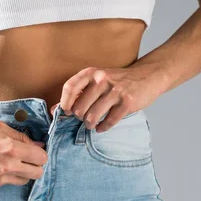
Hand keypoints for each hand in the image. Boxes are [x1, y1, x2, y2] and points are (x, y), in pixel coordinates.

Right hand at [0, 120, 48, 190]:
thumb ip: (21, 137)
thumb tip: (38, 145)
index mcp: (11, 149)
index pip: (41, 158)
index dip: (40, 154)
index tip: (35, 151)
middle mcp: (8, 167)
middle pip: (37, 173)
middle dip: (36, 165)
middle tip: (28, 159)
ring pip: (24, 181)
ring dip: (23, 172)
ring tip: (12, 163)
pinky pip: (7, 184)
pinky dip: (7, 177)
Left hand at [51, 65, 166, 132]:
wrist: (147, 76)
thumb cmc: (117, 81)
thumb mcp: (96, 80)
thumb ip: (77, 93)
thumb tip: (53, 110)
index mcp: (92, 72)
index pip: (70, 88)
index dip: (64, 103)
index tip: (67, 112)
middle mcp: (102, 79)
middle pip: (80, 106)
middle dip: (79, 117)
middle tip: (83, 119)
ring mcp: (116, 91)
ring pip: (93, 116)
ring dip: (89, 124)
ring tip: (91, 125)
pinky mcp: (128, 102)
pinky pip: (110, 121)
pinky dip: (103, 127)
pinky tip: (101, 128)